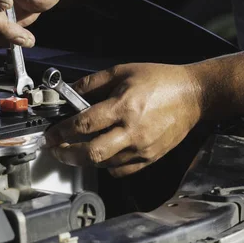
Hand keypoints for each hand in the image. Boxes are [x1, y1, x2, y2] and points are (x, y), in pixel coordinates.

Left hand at [45, 63, 203, 176]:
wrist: (193, 95)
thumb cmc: (159, 80)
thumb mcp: (122, 71)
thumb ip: (92, 83)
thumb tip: (69, 93)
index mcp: (123, 107)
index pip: (84, 125)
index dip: (61, 132)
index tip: (50, 135)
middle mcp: (132, 131)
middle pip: (92, 153)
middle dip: (67, 154)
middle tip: (56, 150)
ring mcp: (142, 148)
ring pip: (104, 164)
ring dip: (83, 160)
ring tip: (73, 152)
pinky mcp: (150, 158)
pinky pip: (121, 171)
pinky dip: (106, 166)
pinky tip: (100, 155)